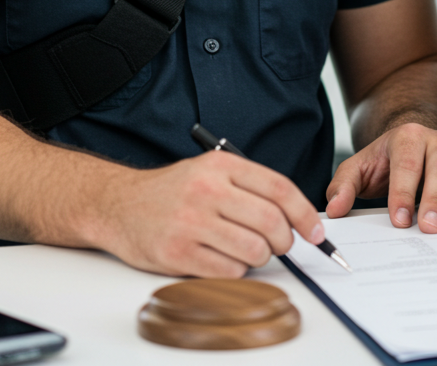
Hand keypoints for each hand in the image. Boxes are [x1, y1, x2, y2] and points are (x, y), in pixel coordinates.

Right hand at [91, 151, 325, 276]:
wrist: (119, 205)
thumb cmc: (173, 191)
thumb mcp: (211, 171)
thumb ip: (250, 187)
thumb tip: (297, 216)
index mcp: (221, 166)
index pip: (279, 188)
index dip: (305, 213)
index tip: (317, 232)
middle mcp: (208, 191)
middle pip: (271, 222)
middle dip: (286, 241)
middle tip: (281, 245)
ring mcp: (191, 223)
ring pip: (254, 250)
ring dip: (261, 257)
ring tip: (248, 250)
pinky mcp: (178, 253)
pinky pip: (229, 271)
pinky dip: (237, 272)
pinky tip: (224, 260)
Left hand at [325, 122, 436, 233]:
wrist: (409, 143)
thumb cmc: (384, 161)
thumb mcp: (358, 169)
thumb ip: (343, 186)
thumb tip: (335, 210)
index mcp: (407, 137)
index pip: (406, 163)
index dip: (403, 192)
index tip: (400, 220)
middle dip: (436, 198)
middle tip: (430, 228)